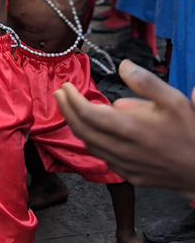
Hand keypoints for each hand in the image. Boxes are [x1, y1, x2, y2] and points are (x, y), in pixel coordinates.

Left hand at [55, 59, 194, 193]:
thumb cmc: (191, 132)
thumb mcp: (174, 100)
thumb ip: (146, 82)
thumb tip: (123, 65)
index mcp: (130, 128)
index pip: (87, 114)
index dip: (72, 100)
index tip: (66, 86)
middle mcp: (122, 149)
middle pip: (82, 130)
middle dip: (66, 110)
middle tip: (60, 93)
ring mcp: (125, 165)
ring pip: (90, 146)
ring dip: (77, 126)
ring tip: (72, 108)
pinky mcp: (131, 176)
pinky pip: (103, 157)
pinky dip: (91, 142)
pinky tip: (93, 132)